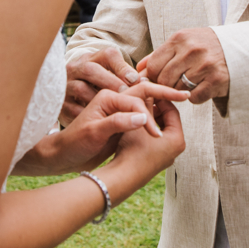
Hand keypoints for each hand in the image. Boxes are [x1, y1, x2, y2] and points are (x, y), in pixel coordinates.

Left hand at [53, 82, 189, 172]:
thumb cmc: (75, 144)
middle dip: (165, 93)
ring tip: (180, 101)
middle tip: (184, 95)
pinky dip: (154, 113)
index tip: (156, 135)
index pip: (137, 99)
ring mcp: (118, 110)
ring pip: (145, 101)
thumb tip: (143, 117)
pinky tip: (165, 117)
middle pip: (145, 92)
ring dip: (161, 102)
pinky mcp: (120, 120)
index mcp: (108, 97)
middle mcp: (114, 100)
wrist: (63, 155)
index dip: (149, 116)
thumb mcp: (94, 133)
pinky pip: (141, 112)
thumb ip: (118, 122)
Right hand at [62, 46, 139, 124]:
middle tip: (126, 94)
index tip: (134, 79)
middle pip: (90, 70)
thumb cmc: (98, 89)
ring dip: (97, 99)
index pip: (107, 55)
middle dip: (110, 81)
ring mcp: (65, 86)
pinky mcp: (60, 103)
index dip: (121, 66)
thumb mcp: (109, 77)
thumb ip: (125, 77)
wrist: (69, 105)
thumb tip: (144, 82)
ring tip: (114, 109)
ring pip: (79, 88)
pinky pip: (72, 108)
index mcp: (91, 59)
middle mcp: (75, 69)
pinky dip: (86, 114)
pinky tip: (99, 120)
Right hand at [106, 98, 184, 182]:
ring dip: (151, 120)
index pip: (173, 111)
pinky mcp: (157, 162)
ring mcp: (167, 157)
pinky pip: (156, 140)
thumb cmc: (132, 149)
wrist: (122, 177)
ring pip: (161, 130)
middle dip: (156, 110)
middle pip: (168, 121)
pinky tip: (136, 125)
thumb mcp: (140, 122)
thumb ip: (147, 105)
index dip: (160, 99)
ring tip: (138, 111)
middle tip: (143, 100)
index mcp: (178, 139)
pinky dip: (148, 131)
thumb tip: (150, 92)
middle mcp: (176, 149)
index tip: (149, 92)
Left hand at [137, 27, 228, 105]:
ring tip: (187, 85)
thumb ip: (160, 54)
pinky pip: (194, 97)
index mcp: (180, 39)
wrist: (239, 47)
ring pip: (178, 90)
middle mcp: (192, 51)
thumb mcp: (183, 42)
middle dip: (164, 87)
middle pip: (164, 80)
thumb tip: (138, 70)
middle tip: (170, 87)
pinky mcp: (217, 80)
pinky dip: (194, 97)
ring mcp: (205, 66)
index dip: (152, 77)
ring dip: (179, 92)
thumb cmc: (205, 45)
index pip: (154, 65)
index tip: (156, 81)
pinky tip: (200, 88)